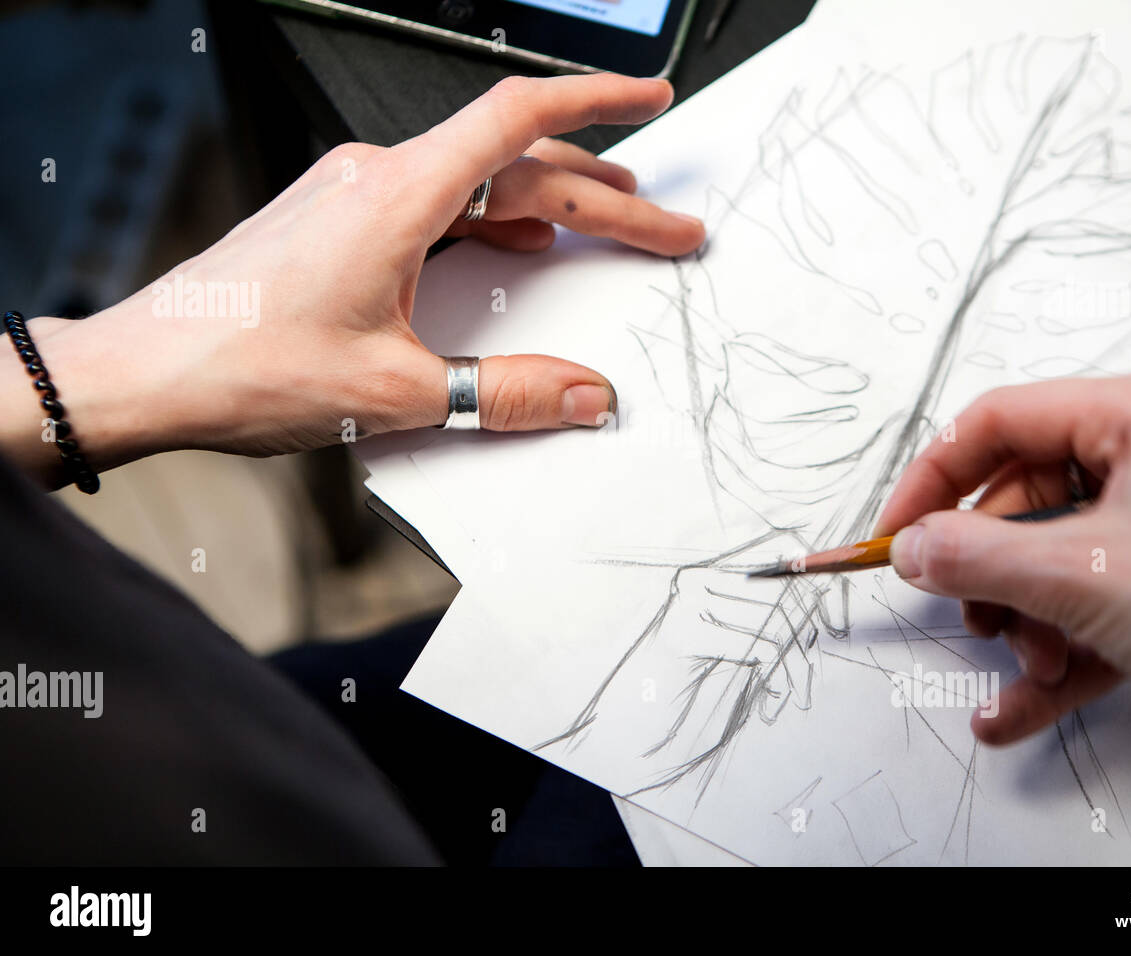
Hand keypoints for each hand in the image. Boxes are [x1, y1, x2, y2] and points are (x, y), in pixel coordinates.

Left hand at [3, 74, 705, 483]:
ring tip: (609, 222)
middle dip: (604, 196)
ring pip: (479, 181)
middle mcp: (376, 179)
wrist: (147, 372)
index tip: (650, 95)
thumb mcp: (395, 392)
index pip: (519, 118)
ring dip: (550, 201)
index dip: (596, 101)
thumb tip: (585, 396)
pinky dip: (495, 219)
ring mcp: (355, 196)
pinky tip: (519, 246)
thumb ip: (506, 393)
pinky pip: (439, 203)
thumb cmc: (243, 366)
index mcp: (398, 196)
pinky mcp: (340, 222)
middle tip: (664, 227)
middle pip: (518, 165)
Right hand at [874, 367, 1130, 862]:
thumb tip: (913, 549)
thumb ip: (974, 557)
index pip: (1000, 421)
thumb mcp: (1079, 575)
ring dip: (1028, 619)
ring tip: (1037, 665)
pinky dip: (1059, 643)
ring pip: (1055, 553)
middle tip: (975, 617)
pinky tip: (1023, 702)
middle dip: (995, 575)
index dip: (934, 479)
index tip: (898, 533)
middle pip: (1025, 498)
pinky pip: (1092, 593)